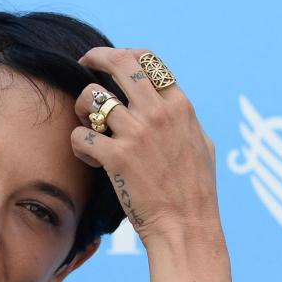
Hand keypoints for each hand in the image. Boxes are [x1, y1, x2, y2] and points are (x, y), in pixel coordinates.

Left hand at [72, 47, 221, 244]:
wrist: (186, 226)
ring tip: (87, 125)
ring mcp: (136, 133)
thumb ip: (183, 120)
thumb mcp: (201, 145)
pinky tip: (88, 156)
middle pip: (119, 63)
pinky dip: (79, 144)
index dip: (122, 55)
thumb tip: (173, 106)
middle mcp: (158, 113)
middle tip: (82, 63)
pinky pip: (80, 135)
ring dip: (82, 108)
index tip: (108, 62)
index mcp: (179, 106)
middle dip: (95, 58)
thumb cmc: (196, 191)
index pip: (147, 60)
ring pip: (90, 96)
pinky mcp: (116, 158)